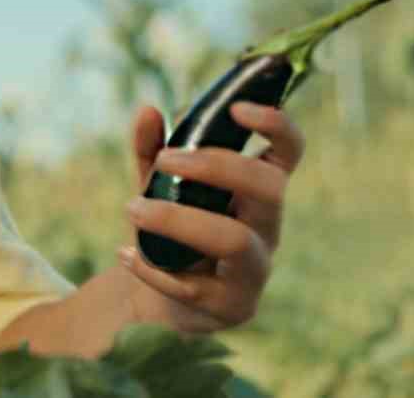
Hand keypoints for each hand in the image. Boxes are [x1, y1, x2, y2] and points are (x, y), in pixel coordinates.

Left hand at [118, 102, 306, 332]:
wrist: (157, 299)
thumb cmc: (168, 233)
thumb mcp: (154, 186)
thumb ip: (150, 150)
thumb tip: (147, 110)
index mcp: (255, 190)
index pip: (289, 153)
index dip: (277, 126)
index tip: (238, 107)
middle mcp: (265, 227)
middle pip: (268, 189)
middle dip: (216, 167)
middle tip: (164, 159)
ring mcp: (254, 270)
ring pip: (235, 241)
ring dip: (178, 220)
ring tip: (132, 207)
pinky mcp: (232, 306)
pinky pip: (195, 286)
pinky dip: (153, 267)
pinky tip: (124, 254)